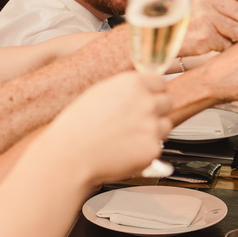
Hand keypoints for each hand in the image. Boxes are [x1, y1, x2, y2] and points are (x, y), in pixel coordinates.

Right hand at [47, 72, 171, 184]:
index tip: (146, 99)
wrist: (70, 154)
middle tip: (135, 121)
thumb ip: (126, 89)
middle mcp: (146, 102)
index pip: (160, 82)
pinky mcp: (152, 148)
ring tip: (127, 137)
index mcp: (133, 84)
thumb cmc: (78, 126)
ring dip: (153, 131)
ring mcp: (151, 126)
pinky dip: (145, 151)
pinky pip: (157, 147)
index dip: (152, 92)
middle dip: (155, 111)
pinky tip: (126, 150)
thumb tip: (143, 90)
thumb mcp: (100, 93)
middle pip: (167, 102)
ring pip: (166, 125)